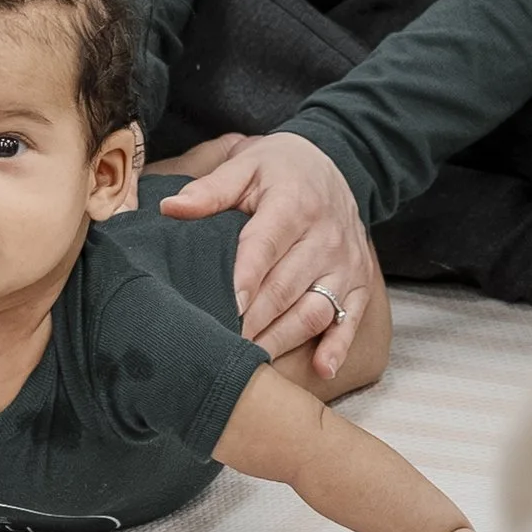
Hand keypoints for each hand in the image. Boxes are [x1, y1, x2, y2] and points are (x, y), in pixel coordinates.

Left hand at [162, 129, 376, 381]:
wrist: (334, 162)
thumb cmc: (279, 170)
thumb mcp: (245, 165)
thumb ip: (210, 190)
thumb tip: (171, 208)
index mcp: (293, 204)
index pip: (266, 246)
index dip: (246, 279)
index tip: (227, 307)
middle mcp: (325, 236)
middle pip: (286, 287)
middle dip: (254, 321)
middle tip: (224, 348)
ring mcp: (346, 262)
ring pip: (316, 309)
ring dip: (284, 338)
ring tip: (253, 363)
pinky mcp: (359, 281)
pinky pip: (352, 318)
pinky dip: (339, 345)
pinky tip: (322, 369)